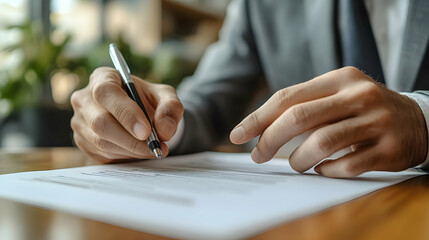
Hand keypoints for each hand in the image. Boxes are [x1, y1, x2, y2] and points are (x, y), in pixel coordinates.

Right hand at [71, 67, 183, 162]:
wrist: (140, 116)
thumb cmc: (148, 101)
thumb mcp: (165, 96)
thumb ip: (170, 108)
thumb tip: (165, 130)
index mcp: (103, 78)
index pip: (106, 92)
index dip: (125, 113)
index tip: (146, 131)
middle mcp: (85, 98)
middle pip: (100, 122)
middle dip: (130, 139)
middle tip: (154, 146)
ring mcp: (80, 121)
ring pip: (101, 141)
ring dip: (131, 150)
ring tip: (153, 149)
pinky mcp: (83, 141)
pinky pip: (101, 153)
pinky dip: (125, 156)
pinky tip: (139, 151)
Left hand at [230, 67, 427, 176]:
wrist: (418, 120)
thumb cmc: (363, 108)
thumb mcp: (338, 94)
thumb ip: (304, 104)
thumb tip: (259, 128)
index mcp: (340, 78)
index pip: (287, 97)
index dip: (258, 118)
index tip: (238, 135)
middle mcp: (358, 96)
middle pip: (299, 118)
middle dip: (269, 140)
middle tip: (257, 156)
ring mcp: (376, 122)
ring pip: (321, 143)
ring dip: (298, 160)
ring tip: (296, 164)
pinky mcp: (389, 149)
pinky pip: (346, 166)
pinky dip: (326, 171)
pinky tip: (323, 169)